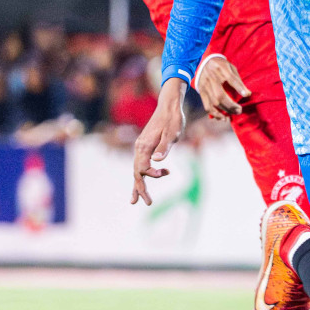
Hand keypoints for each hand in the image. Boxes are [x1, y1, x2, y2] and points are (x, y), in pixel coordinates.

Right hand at [131, 78, 187, 204]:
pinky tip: (149, 179)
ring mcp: (141, 147)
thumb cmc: (173, 119)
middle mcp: (140, 147)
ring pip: (136, 170)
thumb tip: (157, 161)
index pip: (142, 168)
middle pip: (136, 173)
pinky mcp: (145, 146)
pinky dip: (143, 174)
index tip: (166, 172)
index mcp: (144, 146)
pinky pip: (140, 164)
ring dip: (139, 185)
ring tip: (137, 200)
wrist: (169, 106)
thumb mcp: (173, 133)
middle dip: (141, 189)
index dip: (152, 174)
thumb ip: (164, 147)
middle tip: (148, 203)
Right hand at [196, 53, 250, 117]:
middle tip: (240, 110)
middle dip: (231, 105)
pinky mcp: (201, 92)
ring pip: (214, 102)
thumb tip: (247, 94)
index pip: (231, 79)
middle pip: (220, 95)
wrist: (203, 61)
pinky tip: (222, 117)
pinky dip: (214, 113)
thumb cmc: (220, 64)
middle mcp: (212, 78)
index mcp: (221, 68)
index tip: (247, 95)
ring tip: (234, 113)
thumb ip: (237, 79)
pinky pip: (207, 105)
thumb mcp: (230, 66)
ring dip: (225, 110)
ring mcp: (205, 86)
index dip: (239, 88)